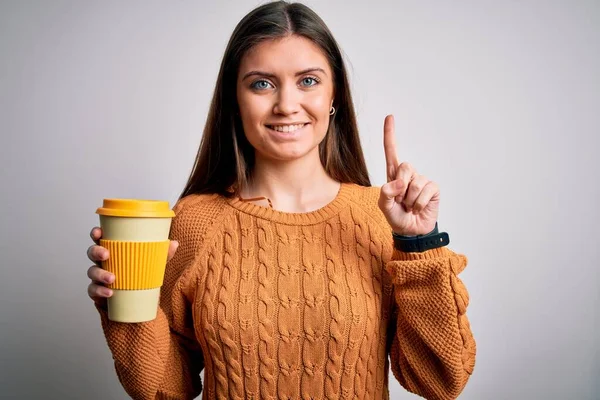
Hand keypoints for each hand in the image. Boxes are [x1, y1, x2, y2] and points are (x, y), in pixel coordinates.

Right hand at [86, 227, 178, 308]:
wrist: (138, 301)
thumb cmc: (141, 275)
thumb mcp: (153, 264)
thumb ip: (162, 254)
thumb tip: (174, 243)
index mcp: (114, 250)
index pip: (100, 238)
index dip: (96, 233)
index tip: (98, 232)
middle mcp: (103, 262)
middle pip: (92, 252)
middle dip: (96, 251)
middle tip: (106, 255)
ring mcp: (98, 277)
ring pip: (91, 272)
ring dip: (100, 274)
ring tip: (112, 278)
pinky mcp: (98, 292)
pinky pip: (93, 290)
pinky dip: (100, 291)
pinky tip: (109, 292)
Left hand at [378, 114, 439, 235]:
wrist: (411, 232)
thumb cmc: (396, 217)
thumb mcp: (384, 206)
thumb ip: (385, 193)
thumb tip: (399, 183)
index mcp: (393, 176)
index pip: (391, 152)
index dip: (390, 135)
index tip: (390, 117)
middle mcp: (408, 175)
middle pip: (404, 166)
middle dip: (400, 186)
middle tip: (401, 201)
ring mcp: (422, 181)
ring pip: (415, 182)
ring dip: (410, 199)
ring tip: (409, 206)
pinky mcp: (433, 189)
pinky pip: (426, 190)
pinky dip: (419, 203)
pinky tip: (419, 208)